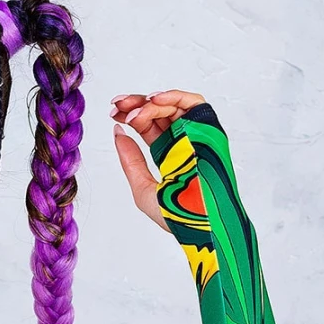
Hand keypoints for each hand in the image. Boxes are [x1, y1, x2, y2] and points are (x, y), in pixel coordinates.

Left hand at [111, 89, 206, 228]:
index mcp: (168, 153)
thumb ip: (130, 160)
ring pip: (173, 105)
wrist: (200, 226)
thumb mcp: (142, 187)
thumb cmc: (177, 216)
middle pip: (159, 112)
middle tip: (119, 105)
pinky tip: (154, 100)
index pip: (148, 125)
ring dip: (151, 102)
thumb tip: (117, 131)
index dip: (131, 115)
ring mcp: (197, 134)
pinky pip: (194, 103)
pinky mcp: (210, 130)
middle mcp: (182, 141)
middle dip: (136, 104)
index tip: (113, 112)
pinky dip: (175, 96)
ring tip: (134, 109)